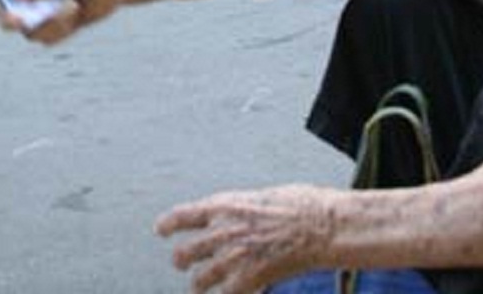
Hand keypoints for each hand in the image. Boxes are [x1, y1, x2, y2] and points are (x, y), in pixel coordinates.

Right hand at [0, 0, 120, 44]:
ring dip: (49, 23)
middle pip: (6, 19)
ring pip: (30, 33)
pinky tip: (75, 11)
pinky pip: (48, 39)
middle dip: (10, 20)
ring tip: (70, 4)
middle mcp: (29, 0)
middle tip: (19, 19)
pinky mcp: (58, 29)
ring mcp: (43, 16)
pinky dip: (61, 27)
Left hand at [156, 184, 337, 293]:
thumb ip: (239, 212)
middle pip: (182, 254)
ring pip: (198, 281)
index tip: (161, 230)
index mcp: (224, 205)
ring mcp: (233, 257)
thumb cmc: (300, 205)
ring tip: (205, 285)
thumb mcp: (260, 198)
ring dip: (201, 284)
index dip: (167, 225)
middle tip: (187, 263)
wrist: (321, 225)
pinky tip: (235, 291)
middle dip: (184, 260)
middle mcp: (222, 231)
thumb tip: (232, 222)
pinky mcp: (247, 279)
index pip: (181, 216)